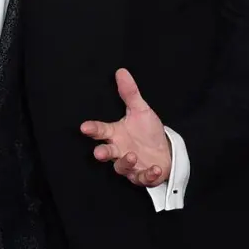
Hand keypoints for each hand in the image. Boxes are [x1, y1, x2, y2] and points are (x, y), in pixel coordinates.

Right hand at [83, 69, 172, 186]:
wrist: (164, 151)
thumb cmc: (148, 132)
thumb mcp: (141, 110)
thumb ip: (130, 93)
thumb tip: (121, 71)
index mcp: (116, 133)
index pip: (100, 130)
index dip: (92, 129)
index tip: (84, 127)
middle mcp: (119, 150)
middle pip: (106, 153)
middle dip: (102, 153)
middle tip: (99, 152)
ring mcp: (130, 165)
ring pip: (121, 167)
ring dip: (125, 163)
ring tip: (133, 156)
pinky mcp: (141, 175)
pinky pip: (142, 178)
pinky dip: (148, 175)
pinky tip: (155, 169)